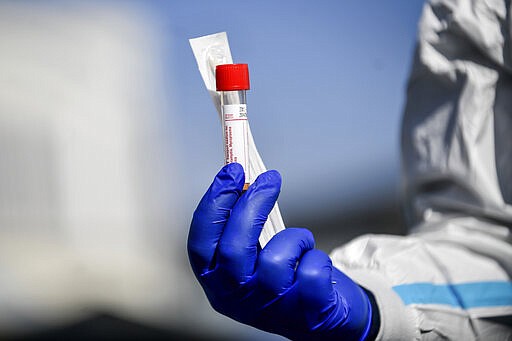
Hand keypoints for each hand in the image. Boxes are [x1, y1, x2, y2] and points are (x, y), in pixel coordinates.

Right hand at [188, 163, 373, 339]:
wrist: (316, 319)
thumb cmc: (280, 278)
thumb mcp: (252, 256)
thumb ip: (242, 226)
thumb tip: (244, 178)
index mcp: (216, 282)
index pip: (200, 244)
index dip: (214, 204)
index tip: (232, 171)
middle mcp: (237, 299)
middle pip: (233, 249)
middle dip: (252, 206)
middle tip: (270, 179)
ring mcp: (271, 310)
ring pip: (277, 259)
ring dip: (295, 239)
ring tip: (300, 243)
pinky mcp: (306, 313)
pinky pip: (312, 271)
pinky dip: (317, 257)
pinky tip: (314, 264)